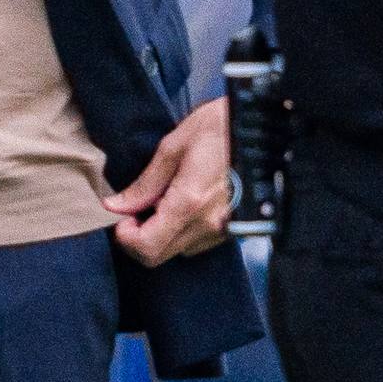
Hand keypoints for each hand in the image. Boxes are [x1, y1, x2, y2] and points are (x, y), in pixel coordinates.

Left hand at [105, 98, 231, 265]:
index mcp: (189, 203)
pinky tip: (186, 202)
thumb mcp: (174, 146)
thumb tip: (116, 204)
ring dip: (162, 233)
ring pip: (178, 251)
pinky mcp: (233, 227)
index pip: (146, 247)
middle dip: (139, 237)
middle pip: (159, 256)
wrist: (266, 126)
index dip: (125, 237)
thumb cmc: (221, 127)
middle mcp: (207, 224)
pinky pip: (198, 242)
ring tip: (166, 200)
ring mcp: (223, 229)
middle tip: (138, 208)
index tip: (123, 216)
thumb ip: (145, 183)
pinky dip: (184, 229)